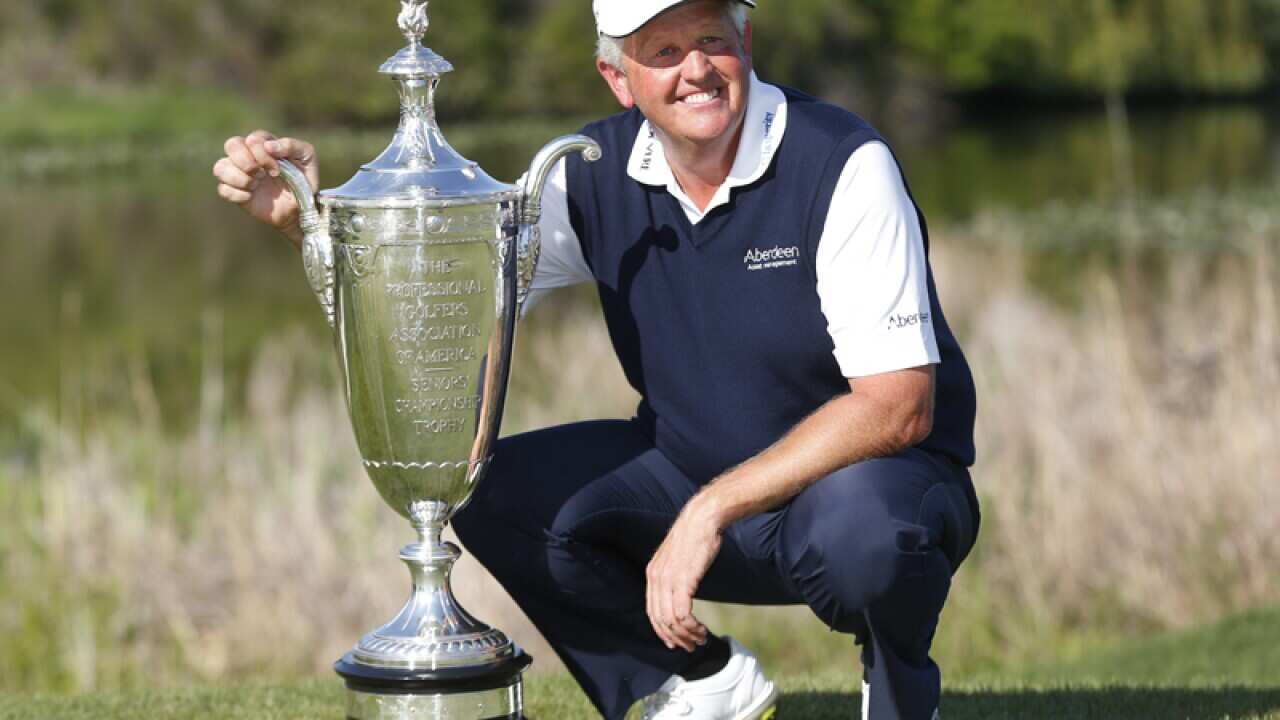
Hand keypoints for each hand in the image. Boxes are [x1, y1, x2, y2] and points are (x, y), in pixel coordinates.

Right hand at [213, 130, 318, 247]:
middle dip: (245, 161)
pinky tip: (250, 197)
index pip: (253, 139)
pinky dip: (236, 194)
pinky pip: (222, 189)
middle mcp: (248, 156)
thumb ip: (291, 146)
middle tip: (261, 175)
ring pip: (220, 167)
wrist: (301, 208)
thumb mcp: (307, 157)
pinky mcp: (236, 192)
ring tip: (255, 185)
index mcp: (264, 144)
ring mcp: (239, 174)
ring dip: (238, 178)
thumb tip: (269, 146)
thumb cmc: (304, 179)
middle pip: (231, 145)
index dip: (262, 154)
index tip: (277, 170)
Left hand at [646, 498, 723, 651]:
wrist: (703, 518)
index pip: (651, 612)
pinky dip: (692, 627)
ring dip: (686, 635)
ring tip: (700, 639)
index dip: (662, 631)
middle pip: (660, 620)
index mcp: (652, 574)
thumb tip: (681, 590)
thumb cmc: (696, 536)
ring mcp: (668, 580)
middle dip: (675, 638)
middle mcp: (656, 578)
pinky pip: (683, 614)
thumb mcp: (678, 558)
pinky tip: (702, 630)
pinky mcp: (683, 581)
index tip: (675, 642)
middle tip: (690, 646)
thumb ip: (674, 575)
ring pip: (671, 621)